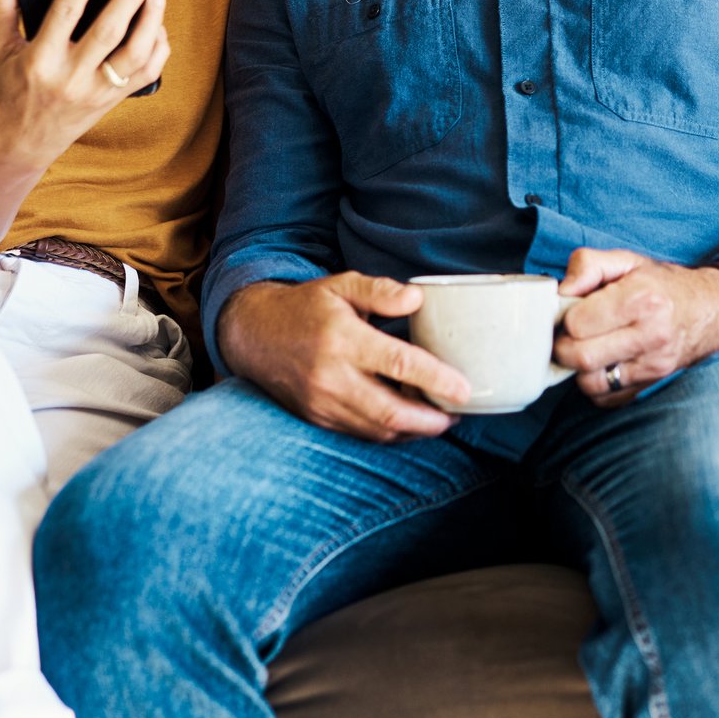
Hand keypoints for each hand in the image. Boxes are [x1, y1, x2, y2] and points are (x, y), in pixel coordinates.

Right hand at [0, 0, 168, 170]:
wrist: (23, 142)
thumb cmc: (10, 85)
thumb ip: (4, 4)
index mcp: (39, 59)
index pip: (65, 12)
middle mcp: (71, 77)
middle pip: (108, 31)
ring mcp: (97, 91)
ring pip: (136, 54)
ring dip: (152, 21)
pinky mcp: (115, 100)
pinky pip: (147, 73)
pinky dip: (158, 47)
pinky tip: (156, 25)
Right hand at [216, 272, 472, 441]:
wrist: (254, 335)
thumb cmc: (307, 307)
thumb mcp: (341, 285)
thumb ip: (380, 291)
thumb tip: (417, 300)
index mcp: (344, 340)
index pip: (399, 364)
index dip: (436, 379)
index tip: (464, 389)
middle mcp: (332, 377)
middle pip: (391, 411)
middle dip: (430, 420)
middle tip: (458, 413)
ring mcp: (323, 403)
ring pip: (377, 428)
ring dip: (413, 429)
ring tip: (440, 417)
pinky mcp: (317, 418)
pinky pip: (360, 432)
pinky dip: (389, 431)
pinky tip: (408, 420)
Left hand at [554, 248, 718, 405]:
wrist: (711, 311)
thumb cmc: (663, 284)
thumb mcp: (627, 260)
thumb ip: (587, 265)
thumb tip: (561, 291)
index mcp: (641, 299)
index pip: (578, 323)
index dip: (566, 317)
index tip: (572, 310)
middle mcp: (651, 335)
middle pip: (581, 357)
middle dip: (565, 345)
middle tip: (572, 333)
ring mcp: (654, 366)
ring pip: (590, 383)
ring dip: (579, 368)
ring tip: (589, 346)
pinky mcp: (652, 385)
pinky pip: (606, 399)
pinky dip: (597, 384)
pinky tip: (605, 362)